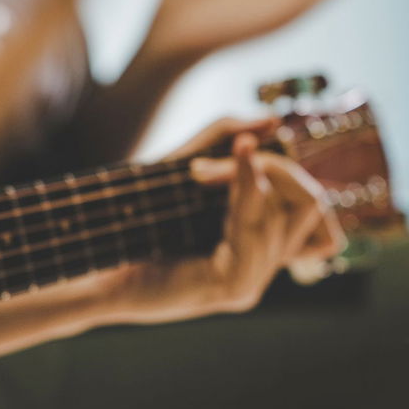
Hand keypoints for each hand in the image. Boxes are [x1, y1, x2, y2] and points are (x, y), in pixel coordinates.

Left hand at [97, 129, 344, 323]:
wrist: (94, 263)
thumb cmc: (135, 216)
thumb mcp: (184, 164)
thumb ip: (225, 136)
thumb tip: (272, 120)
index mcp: (257, 245)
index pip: (314, 208)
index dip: (290, 172)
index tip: (244, 148)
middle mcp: (261, 267)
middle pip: (312, 204)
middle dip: (276, 167)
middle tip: (231, 153)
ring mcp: (250, 282)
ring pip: (290, 214)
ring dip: (249, 175)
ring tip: (202, 168)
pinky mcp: (231, 288)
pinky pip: (256, 231)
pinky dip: (243, 190)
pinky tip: (210, 173)